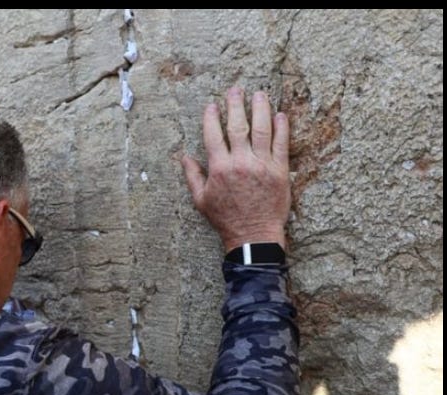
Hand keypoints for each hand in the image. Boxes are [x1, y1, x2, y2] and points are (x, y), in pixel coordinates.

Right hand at [182, 87, 290, 251]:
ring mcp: (262, 165)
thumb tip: (184, 157)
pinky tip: (280, 115)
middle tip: (236, 90)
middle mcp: (240, 162)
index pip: (214, 135)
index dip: (212, 118)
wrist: (253, 234)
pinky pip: (282, 143)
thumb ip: (192, 176)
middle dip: (236, 105)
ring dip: (261, 109)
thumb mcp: (201, 199)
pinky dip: (282, 128)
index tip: (212, 105)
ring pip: (262, 129)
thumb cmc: (225, 219)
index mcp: (219, 168)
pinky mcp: (280, 170)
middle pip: (238, 126)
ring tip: (260, 94)